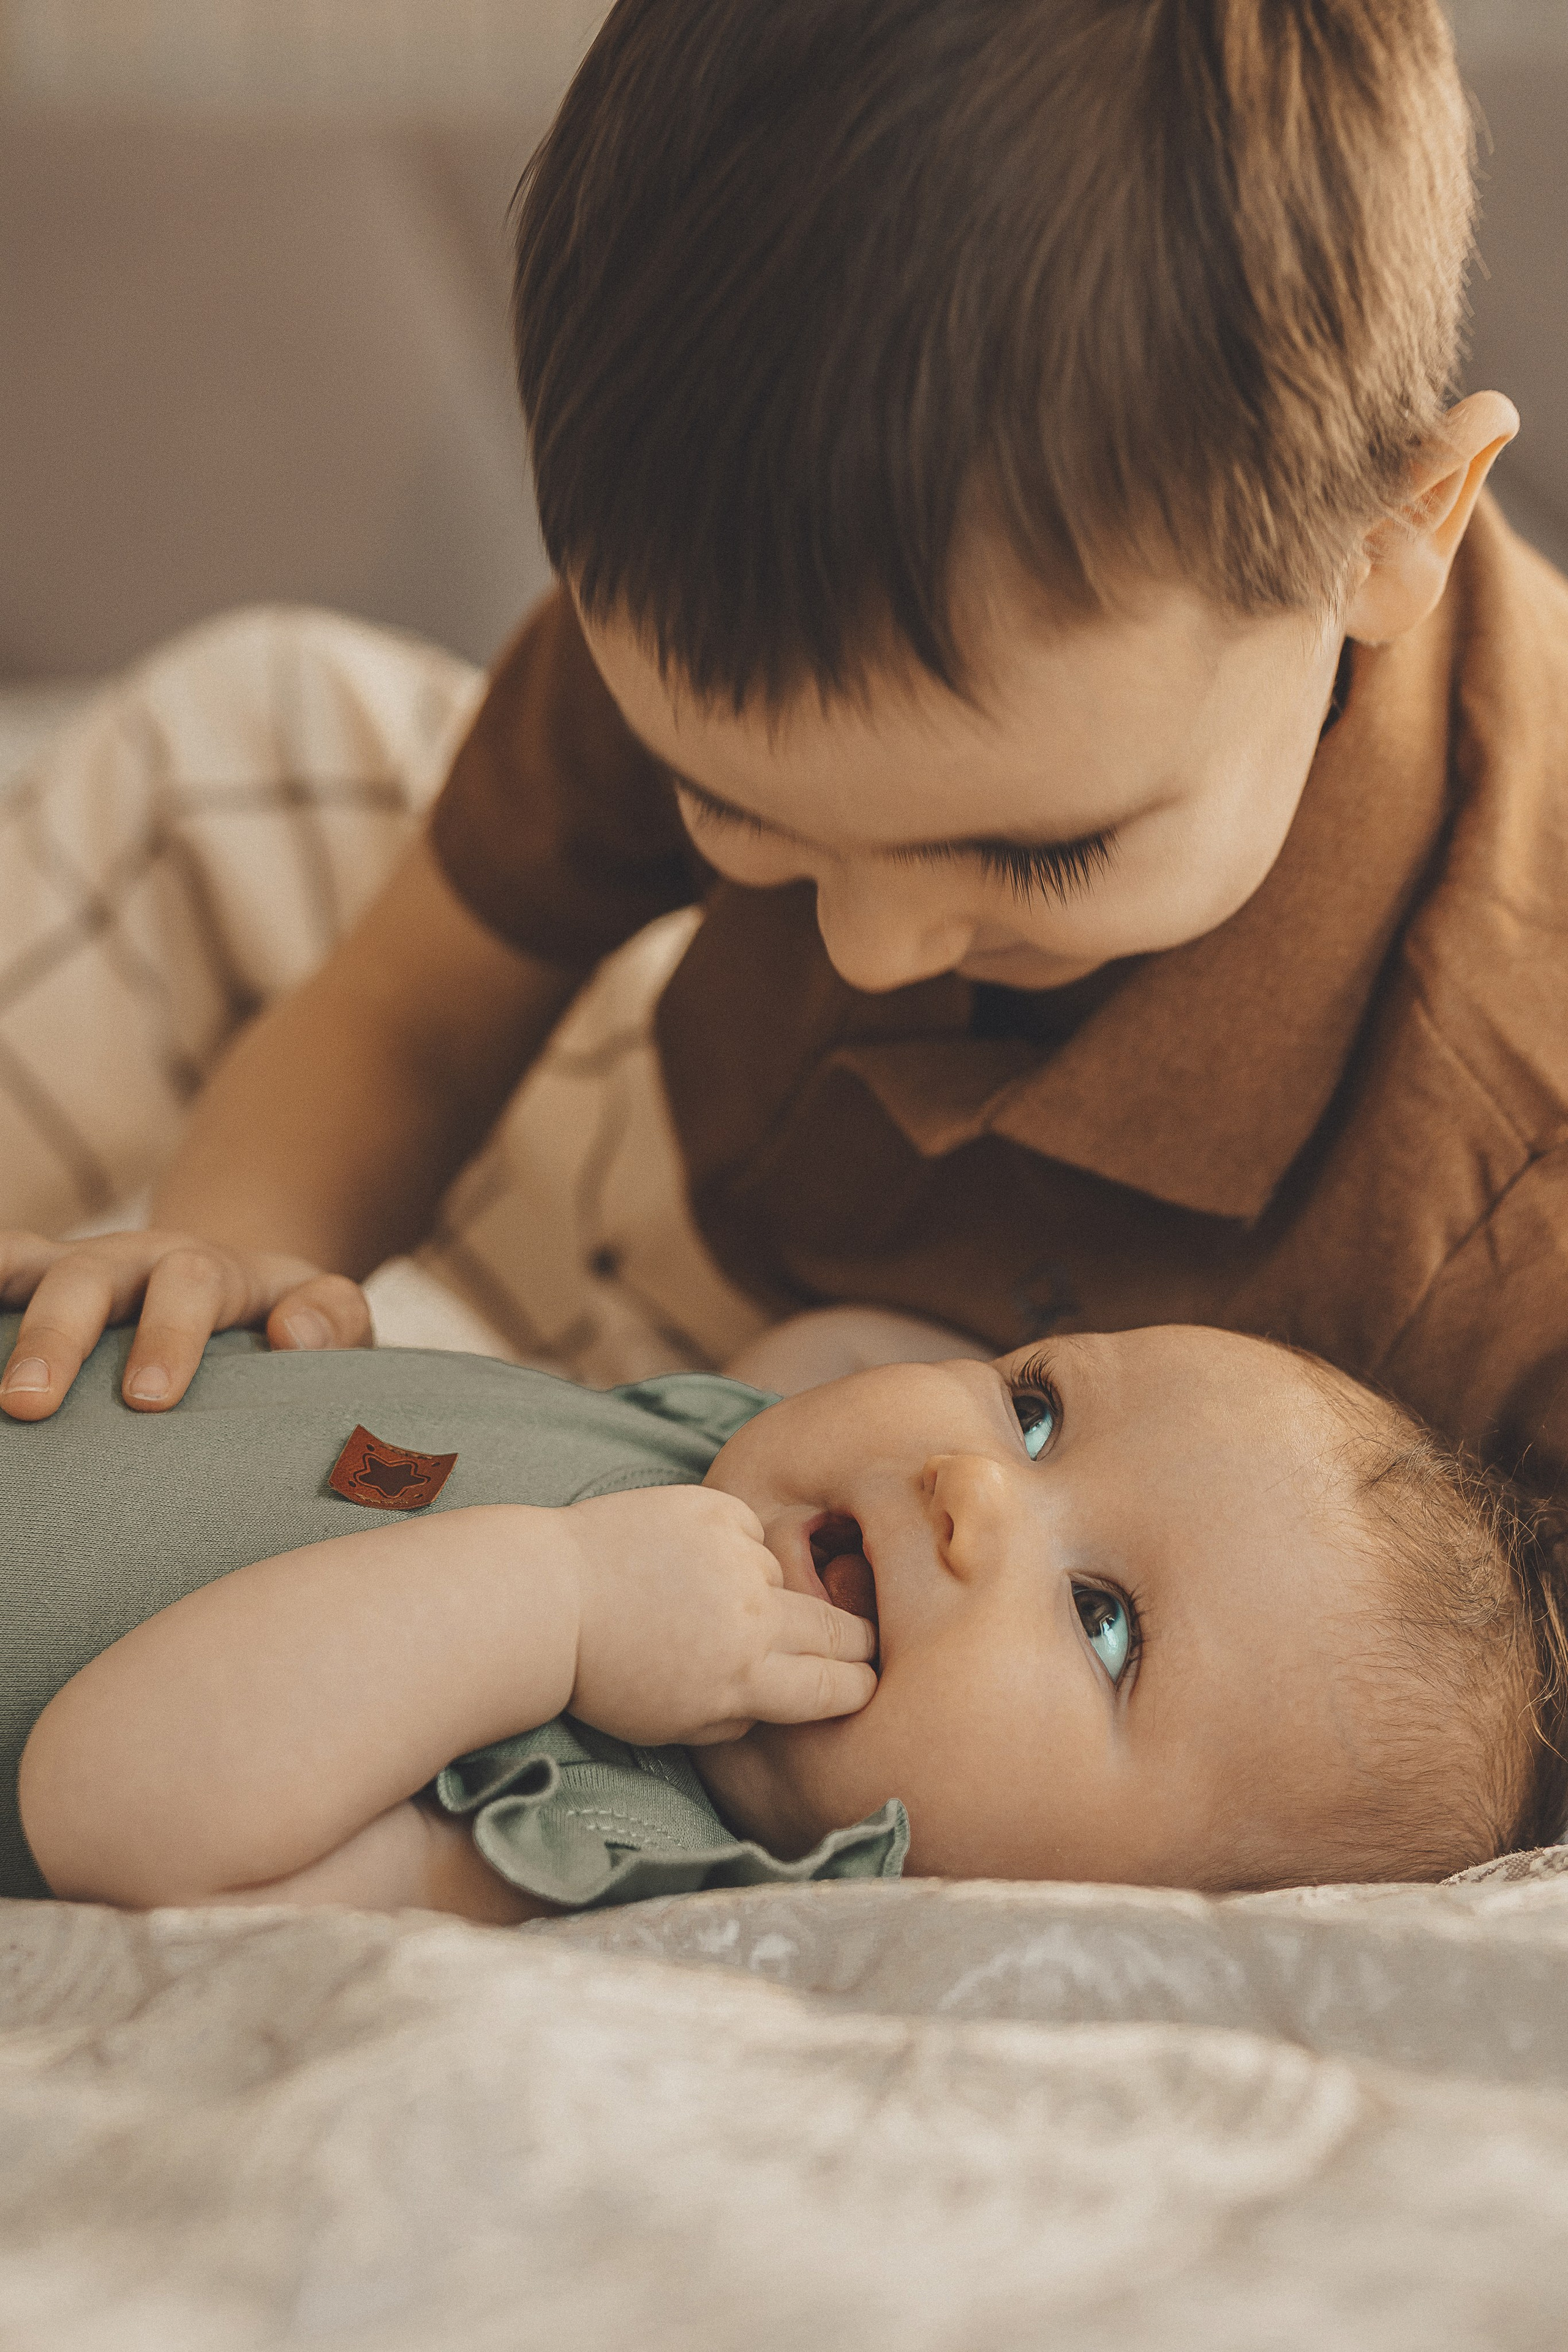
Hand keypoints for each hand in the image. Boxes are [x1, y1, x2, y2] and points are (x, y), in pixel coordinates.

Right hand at [0, 1228, 371, 1420]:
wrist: (237, 1285)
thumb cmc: (285, 1318)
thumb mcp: (329, 1313)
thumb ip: (334, 1318)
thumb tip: (293, 1334)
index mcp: (208, 1271)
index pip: (190, 1287)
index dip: (168, 1336)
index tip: (148, 1399)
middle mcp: (132, 1260)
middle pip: (88, 1280)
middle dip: (57, 1337)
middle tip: (29, 1403)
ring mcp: (75, 1268)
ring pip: (28, 1271)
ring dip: (4, 1324)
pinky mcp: (35, 1280)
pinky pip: (2, 1270)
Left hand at [563, 1486, 877, 1746]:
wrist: (545, 1600)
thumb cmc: (603, 1674)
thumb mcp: (674, 1726)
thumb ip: (741, 1716)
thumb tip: (786, 1697)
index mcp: (745, 1679)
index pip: (839, 1686)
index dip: (858, 1687)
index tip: (862, 1681)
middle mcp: (752, 1617)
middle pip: (839, 1630)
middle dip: (853, 1641)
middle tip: (854, 1641)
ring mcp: (734, 1558)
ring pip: (786, 1576)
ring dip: (766, 1589)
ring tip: (708, 1597)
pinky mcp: (713, 1509)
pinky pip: (750, 1531)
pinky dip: (730, 1546)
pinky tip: (687, 1559)